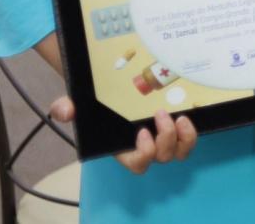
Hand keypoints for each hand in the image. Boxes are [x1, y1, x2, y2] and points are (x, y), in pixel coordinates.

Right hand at [51, 96, 198, 174]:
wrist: (111, 90)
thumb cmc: (94, 104)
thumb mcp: (75, 103)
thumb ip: (64, 107)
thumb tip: (65, 110)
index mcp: (124, 148)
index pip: (137, 163)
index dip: (143, 153)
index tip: (141, 131)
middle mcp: (145, 147)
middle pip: (161, 157)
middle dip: (165, 139)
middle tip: (160, 114)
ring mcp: (162, 139)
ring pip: (179, 152)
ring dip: (183, 138)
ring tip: (180, 118)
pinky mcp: (175, 128)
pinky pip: (187, 140)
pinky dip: (190, 133)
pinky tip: (187, 116)